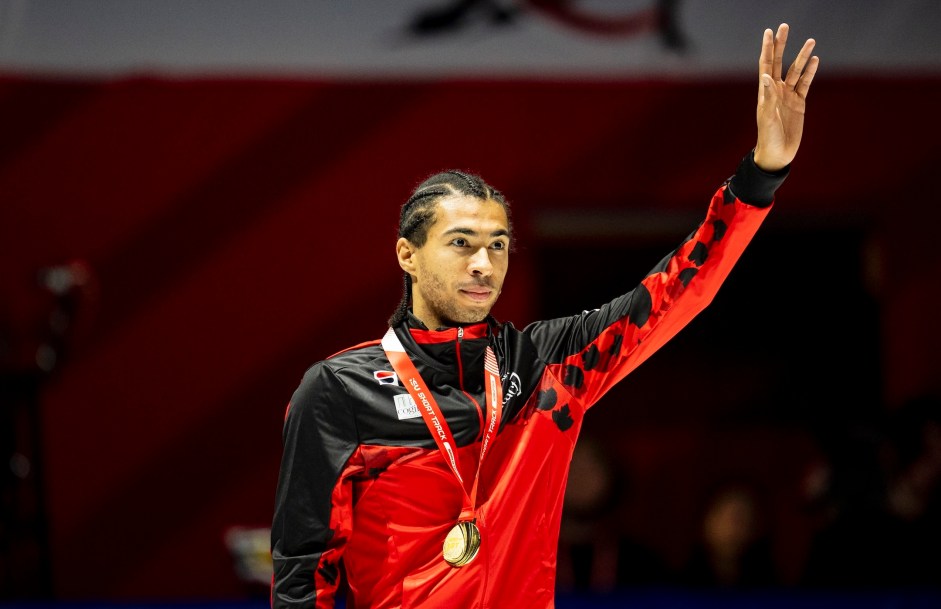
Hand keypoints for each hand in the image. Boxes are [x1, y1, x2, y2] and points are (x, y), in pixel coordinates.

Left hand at [753, 23, 818, 171]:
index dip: (768, 48)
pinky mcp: (799, 103)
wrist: (778, 153)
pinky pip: (805, 84)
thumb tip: (767, 76)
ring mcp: (788, 95)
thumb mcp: (768, 117)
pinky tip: (815, 60)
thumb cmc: (768, 137)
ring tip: (810, 41)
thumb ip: (768, 97)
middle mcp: (776, 90)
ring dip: (803, 56)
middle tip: (785, 27)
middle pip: (780, 62)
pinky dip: (810, 72)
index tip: (769, 32)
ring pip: (796, 71)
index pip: (766, 64)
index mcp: (765, 92)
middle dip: (782, 45)